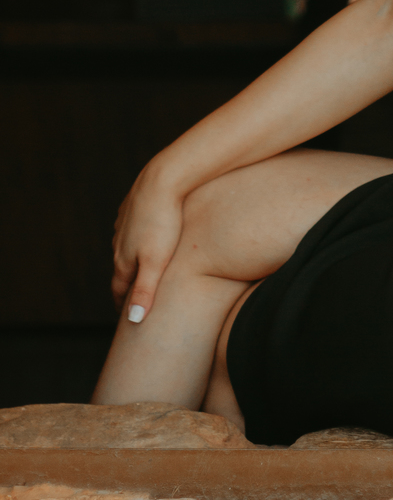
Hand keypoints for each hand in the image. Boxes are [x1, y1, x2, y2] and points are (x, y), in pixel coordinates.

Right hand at [110, 165, 185, 322]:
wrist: (163, 178)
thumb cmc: (164, 221)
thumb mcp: (156, 261)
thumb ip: (144, 292)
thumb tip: (132, 321)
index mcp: (124, 258)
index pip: (120, 289)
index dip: (124, 304)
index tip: (127, 318)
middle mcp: (120, 242)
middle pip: (121, 269)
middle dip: (127, 284)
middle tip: (132, 299)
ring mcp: (125, 223)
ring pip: (126, 247)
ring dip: (131, 260)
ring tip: (139, 269)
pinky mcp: (134, 206)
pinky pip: (133, 227)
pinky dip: (137, 238)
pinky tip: (145, 236)